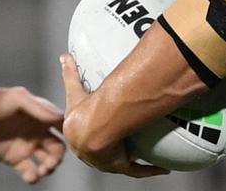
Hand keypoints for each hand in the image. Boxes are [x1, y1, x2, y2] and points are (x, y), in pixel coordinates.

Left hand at [0, 78, 65, 183]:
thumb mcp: (19, 99)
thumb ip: (40, 108)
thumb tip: (62, 118)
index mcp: (40, 115)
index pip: (62, 126)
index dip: (70, 134)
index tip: (72, 142)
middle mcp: (36, 131)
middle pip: (57, 147)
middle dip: (58, 157)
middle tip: (50, 163)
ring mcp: (25, 146)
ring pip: (46, 161)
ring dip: (49, 168)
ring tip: (43, 170)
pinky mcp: (13, 159)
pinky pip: (29, 171)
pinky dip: (33, 177)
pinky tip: (30, 176)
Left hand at [59, 54, 169, 177]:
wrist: (94, 125)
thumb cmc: (84, 109)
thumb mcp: (75, 89)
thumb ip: (69, 73)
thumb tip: (63, 55)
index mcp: (77, 135)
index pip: (83, 136)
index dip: (91, 131)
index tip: (100, 127)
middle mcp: (89, 152)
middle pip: (100, 151)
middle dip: (109, 147)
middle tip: (122, 138)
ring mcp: (104, 161)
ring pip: (118, 160)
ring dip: (128, 157)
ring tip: (140, 151)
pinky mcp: (119, 166)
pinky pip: (136, 171)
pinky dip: (149, 169)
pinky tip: (162, 168)